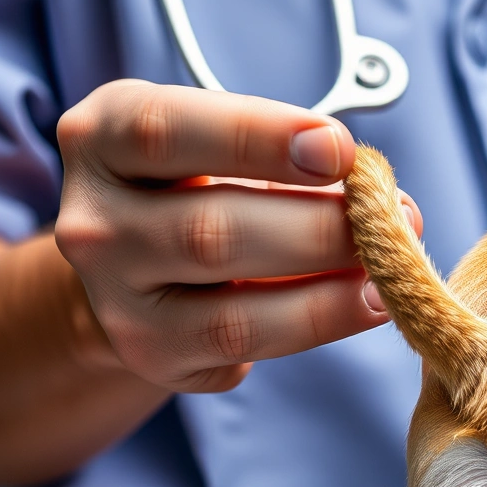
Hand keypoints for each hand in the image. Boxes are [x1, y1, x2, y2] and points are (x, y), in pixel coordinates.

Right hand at [54, 80, 416, 391]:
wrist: (136, 261)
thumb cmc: (197, 179)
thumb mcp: (221, 140)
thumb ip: (290, 159)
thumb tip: (392, 207)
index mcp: (103, 137)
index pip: (167, 131)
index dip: (258, 137)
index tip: (339, 148)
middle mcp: (93, 222)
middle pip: (211, 230)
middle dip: (318, 229)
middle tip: (392, 223)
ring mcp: (115, 301)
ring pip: (230, 312)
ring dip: (326, 296)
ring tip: (387, 278)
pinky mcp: (151, 356)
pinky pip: (241, 353)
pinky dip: (309, 329)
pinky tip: (355, 308)